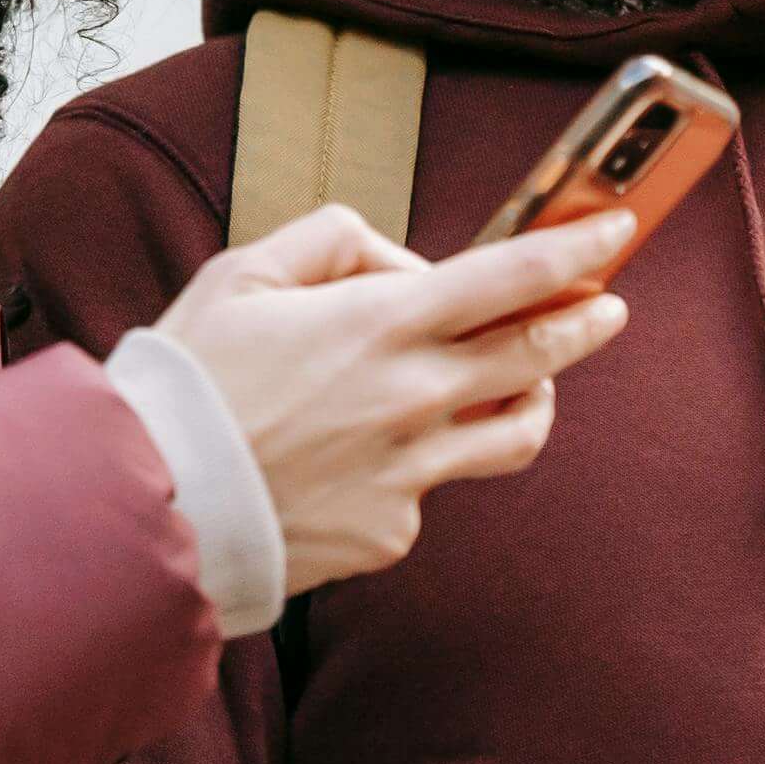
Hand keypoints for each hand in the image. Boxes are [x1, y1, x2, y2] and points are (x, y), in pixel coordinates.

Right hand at [151, 205, 638, 587]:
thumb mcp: (243, 273)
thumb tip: (401, 263)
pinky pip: (432, 490)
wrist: (149, 502)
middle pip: (537, 354)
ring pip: (515, 433)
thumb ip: (333, 242)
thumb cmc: (188, 380)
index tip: (616, 231)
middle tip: (609, 306)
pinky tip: (374, 461)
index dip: (576, 252)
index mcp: (378, 323)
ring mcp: (409, 472)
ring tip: (528, 384)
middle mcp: (411, 397)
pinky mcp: (391, 532)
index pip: (509, 278)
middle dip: (586, 322)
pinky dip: (422, 465)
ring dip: (535, 398)